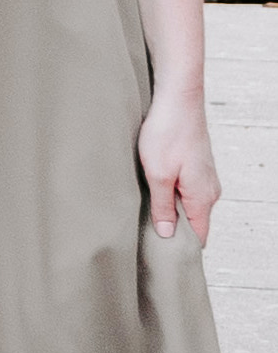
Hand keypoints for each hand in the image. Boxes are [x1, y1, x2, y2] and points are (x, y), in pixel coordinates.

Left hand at [142, 89, 221, 242]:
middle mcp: (209, 190)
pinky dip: (170, 192)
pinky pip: (185, 188)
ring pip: (187, 204)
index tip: (160, 253)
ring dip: (168, 207)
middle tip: (144, 230)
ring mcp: (204, 177)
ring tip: (144, 207)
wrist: (178, 99)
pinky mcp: (196, 165)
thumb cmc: (167, 133)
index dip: (180, 246)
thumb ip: (163, 206)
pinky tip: (152, 186)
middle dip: (171, 227)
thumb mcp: (158, 174)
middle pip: (193, 221)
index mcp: (203, 197)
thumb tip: (167, 234)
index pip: (199, 236)